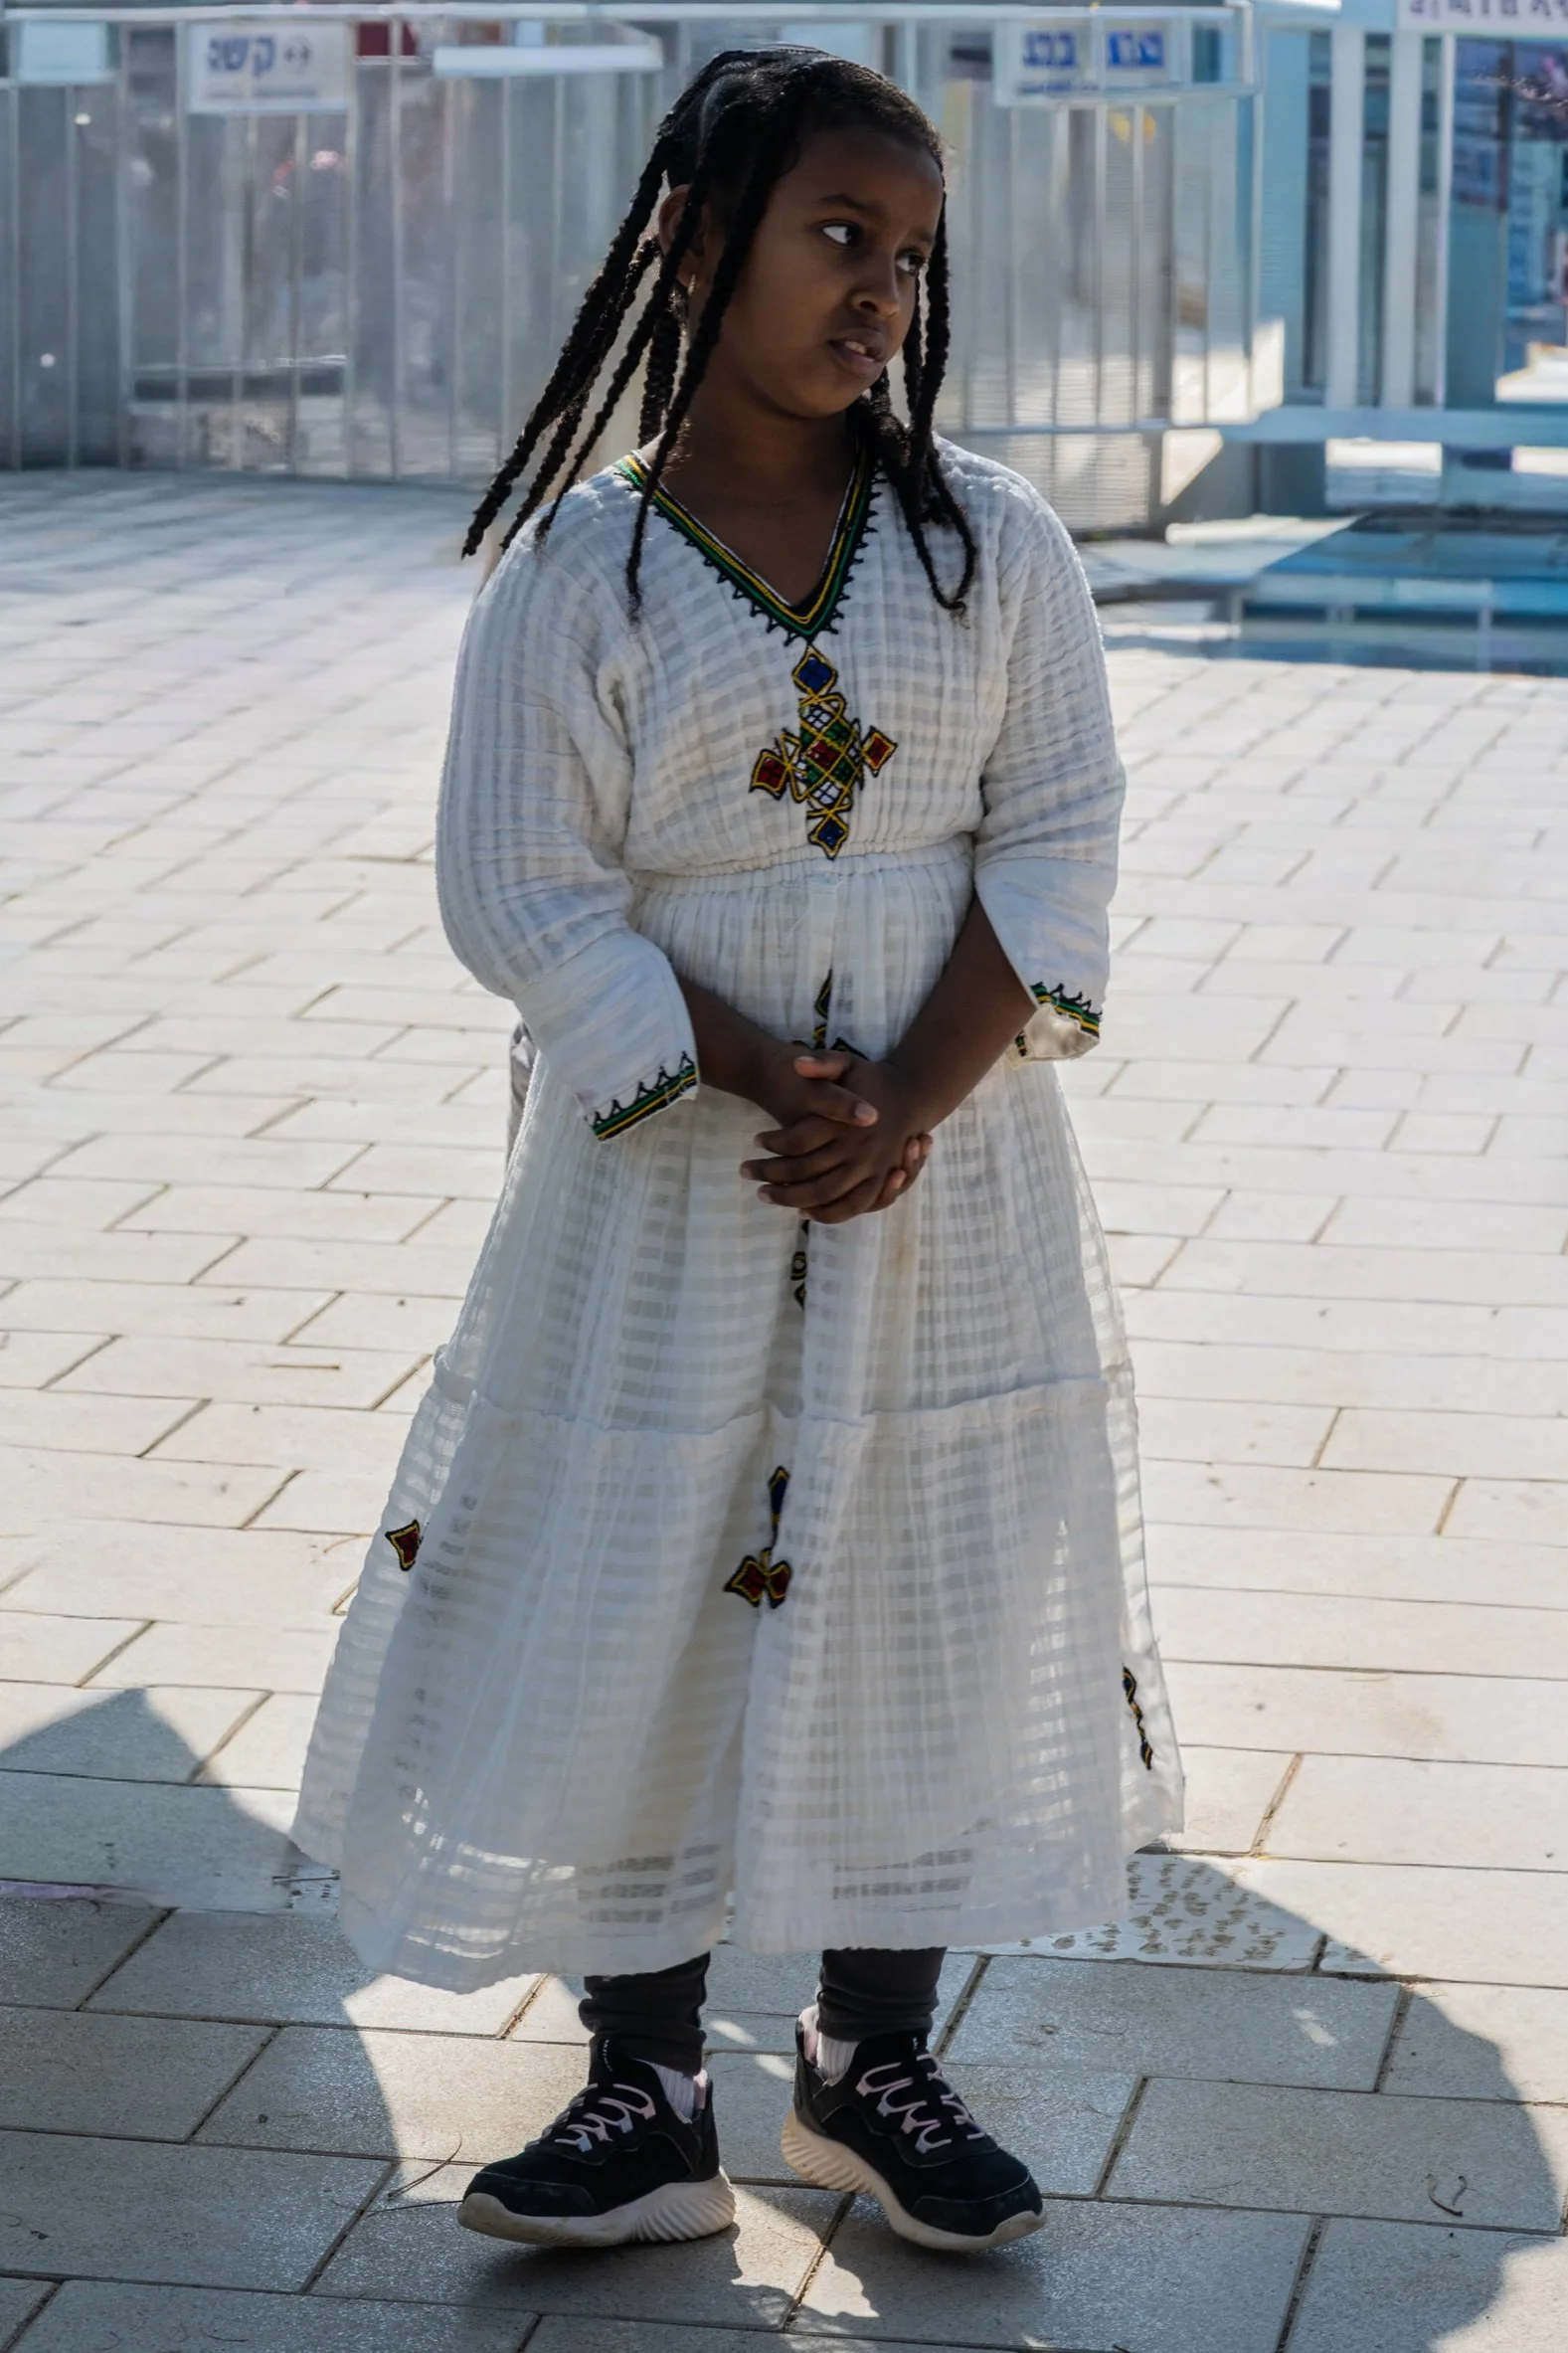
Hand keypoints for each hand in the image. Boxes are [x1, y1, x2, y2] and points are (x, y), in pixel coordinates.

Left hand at [742, 1053, 933, 1223]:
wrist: (912, 1095)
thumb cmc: (873, 1079)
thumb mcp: (848, 1062)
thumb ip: (823, 1063)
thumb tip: (796, 1064)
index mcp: (847, 1122)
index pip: (799, 1140)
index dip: (773, 1143)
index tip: (755, 1141)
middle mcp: (859, 1149)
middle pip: (805, 1171)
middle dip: (770, 1173)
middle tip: (746, 1171)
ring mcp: (870, 1169)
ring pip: (823, 1194)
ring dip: (790, 1198)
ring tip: (763, 1194)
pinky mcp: (879, 1182)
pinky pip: (851, 1207)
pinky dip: (826, 1214)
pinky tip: (802, 1211)